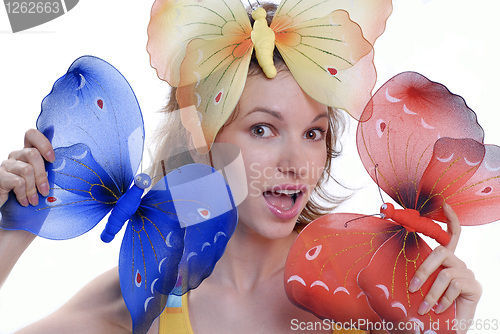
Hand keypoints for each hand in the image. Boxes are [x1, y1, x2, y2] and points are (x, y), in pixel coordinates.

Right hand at [0, 129, 53, 207]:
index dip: (43, 143)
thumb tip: (68, 170)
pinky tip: (24, 202)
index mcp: (27, 153)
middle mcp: (15, 155)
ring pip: (27, 170)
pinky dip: (23, 194)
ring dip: (33, 188)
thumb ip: (48, 172)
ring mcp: (6, 164)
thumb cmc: (27, 193)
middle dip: (42, 175)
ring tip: (34, 201)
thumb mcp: (39, 181)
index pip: (31, 134)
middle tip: (45, 191)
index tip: (52, 160)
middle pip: (33, 154)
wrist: (6, 206)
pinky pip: (17, 182)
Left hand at [408, 203, 481, 333]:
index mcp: (443, 260)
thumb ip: (400, 277)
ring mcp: (467, 274)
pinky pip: (455, 286)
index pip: (451, 235)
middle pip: (441, 252)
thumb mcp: (410, 290)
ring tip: (423, 308)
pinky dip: (443, 300)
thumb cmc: (424, 306)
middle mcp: (458, 263)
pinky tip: (438, 311)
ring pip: (445, 274)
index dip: (451, 220)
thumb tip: (364, 274)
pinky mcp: (475, 287)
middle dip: (424, 269)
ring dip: (431, 292)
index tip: (446, 204)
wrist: (443, 328)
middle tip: (411, 288)